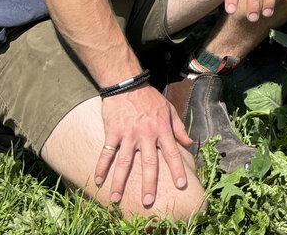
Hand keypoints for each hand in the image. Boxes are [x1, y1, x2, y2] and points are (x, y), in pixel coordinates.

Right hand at [93, 84, 191, 207]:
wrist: (127, 84)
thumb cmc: (150, 98)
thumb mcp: (169, 110)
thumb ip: (178, 128)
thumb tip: (189, 143)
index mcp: (162, 130)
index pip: (172, 153)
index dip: (177, 170)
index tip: (181, 185)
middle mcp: (146, 134)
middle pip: (149, 163)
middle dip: (150, 183)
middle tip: (148, 201)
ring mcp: (128, 134)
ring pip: (125, 162)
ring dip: (120, 182)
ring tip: (117, 199)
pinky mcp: (113, 132)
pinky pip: (107, 152)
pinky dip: (101, 166)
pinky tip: (98, 180)